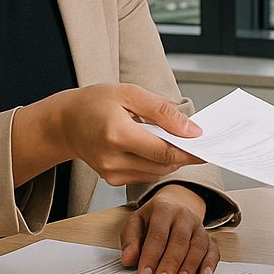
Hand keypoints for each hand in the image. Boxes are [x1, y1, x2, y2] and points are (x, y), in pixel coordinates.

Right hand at [12, 83, 204, 186]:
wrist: (65, 122)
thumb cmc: (95, 102)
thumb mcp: (130, 93)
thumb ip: (163, 111)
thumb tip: (192, 129)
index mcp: (116, 134)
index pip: (163, 151)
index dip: (189, 151)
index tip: (207, 146)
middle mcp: (112, 159)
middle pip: (163, 165)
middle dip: (184, 154)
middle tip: (199, 141)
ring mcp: (111, 173)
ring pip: (156, 173)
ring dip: (171, 159)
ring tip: (178, 141)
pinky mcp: (112, 179)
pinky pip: (145, 174)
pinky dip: (156, 163)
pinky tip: (157, 147)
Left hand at [119, 185, 217, 273]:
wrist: (174, 205)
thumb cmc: (152, 220)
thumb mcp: (136, 223)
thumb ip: (130, 241)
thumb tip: (128, 259)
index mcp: (164, 210)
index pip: (157, 235)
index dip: (151, 257)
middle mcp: (184, 216)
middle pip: (179, 241)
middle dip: (170, 264)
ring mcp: (199, 226)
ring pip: (197, 246)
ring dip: (189, 266)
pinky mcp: (208, 237)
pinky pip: (213, 250)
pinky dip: (210, 263)